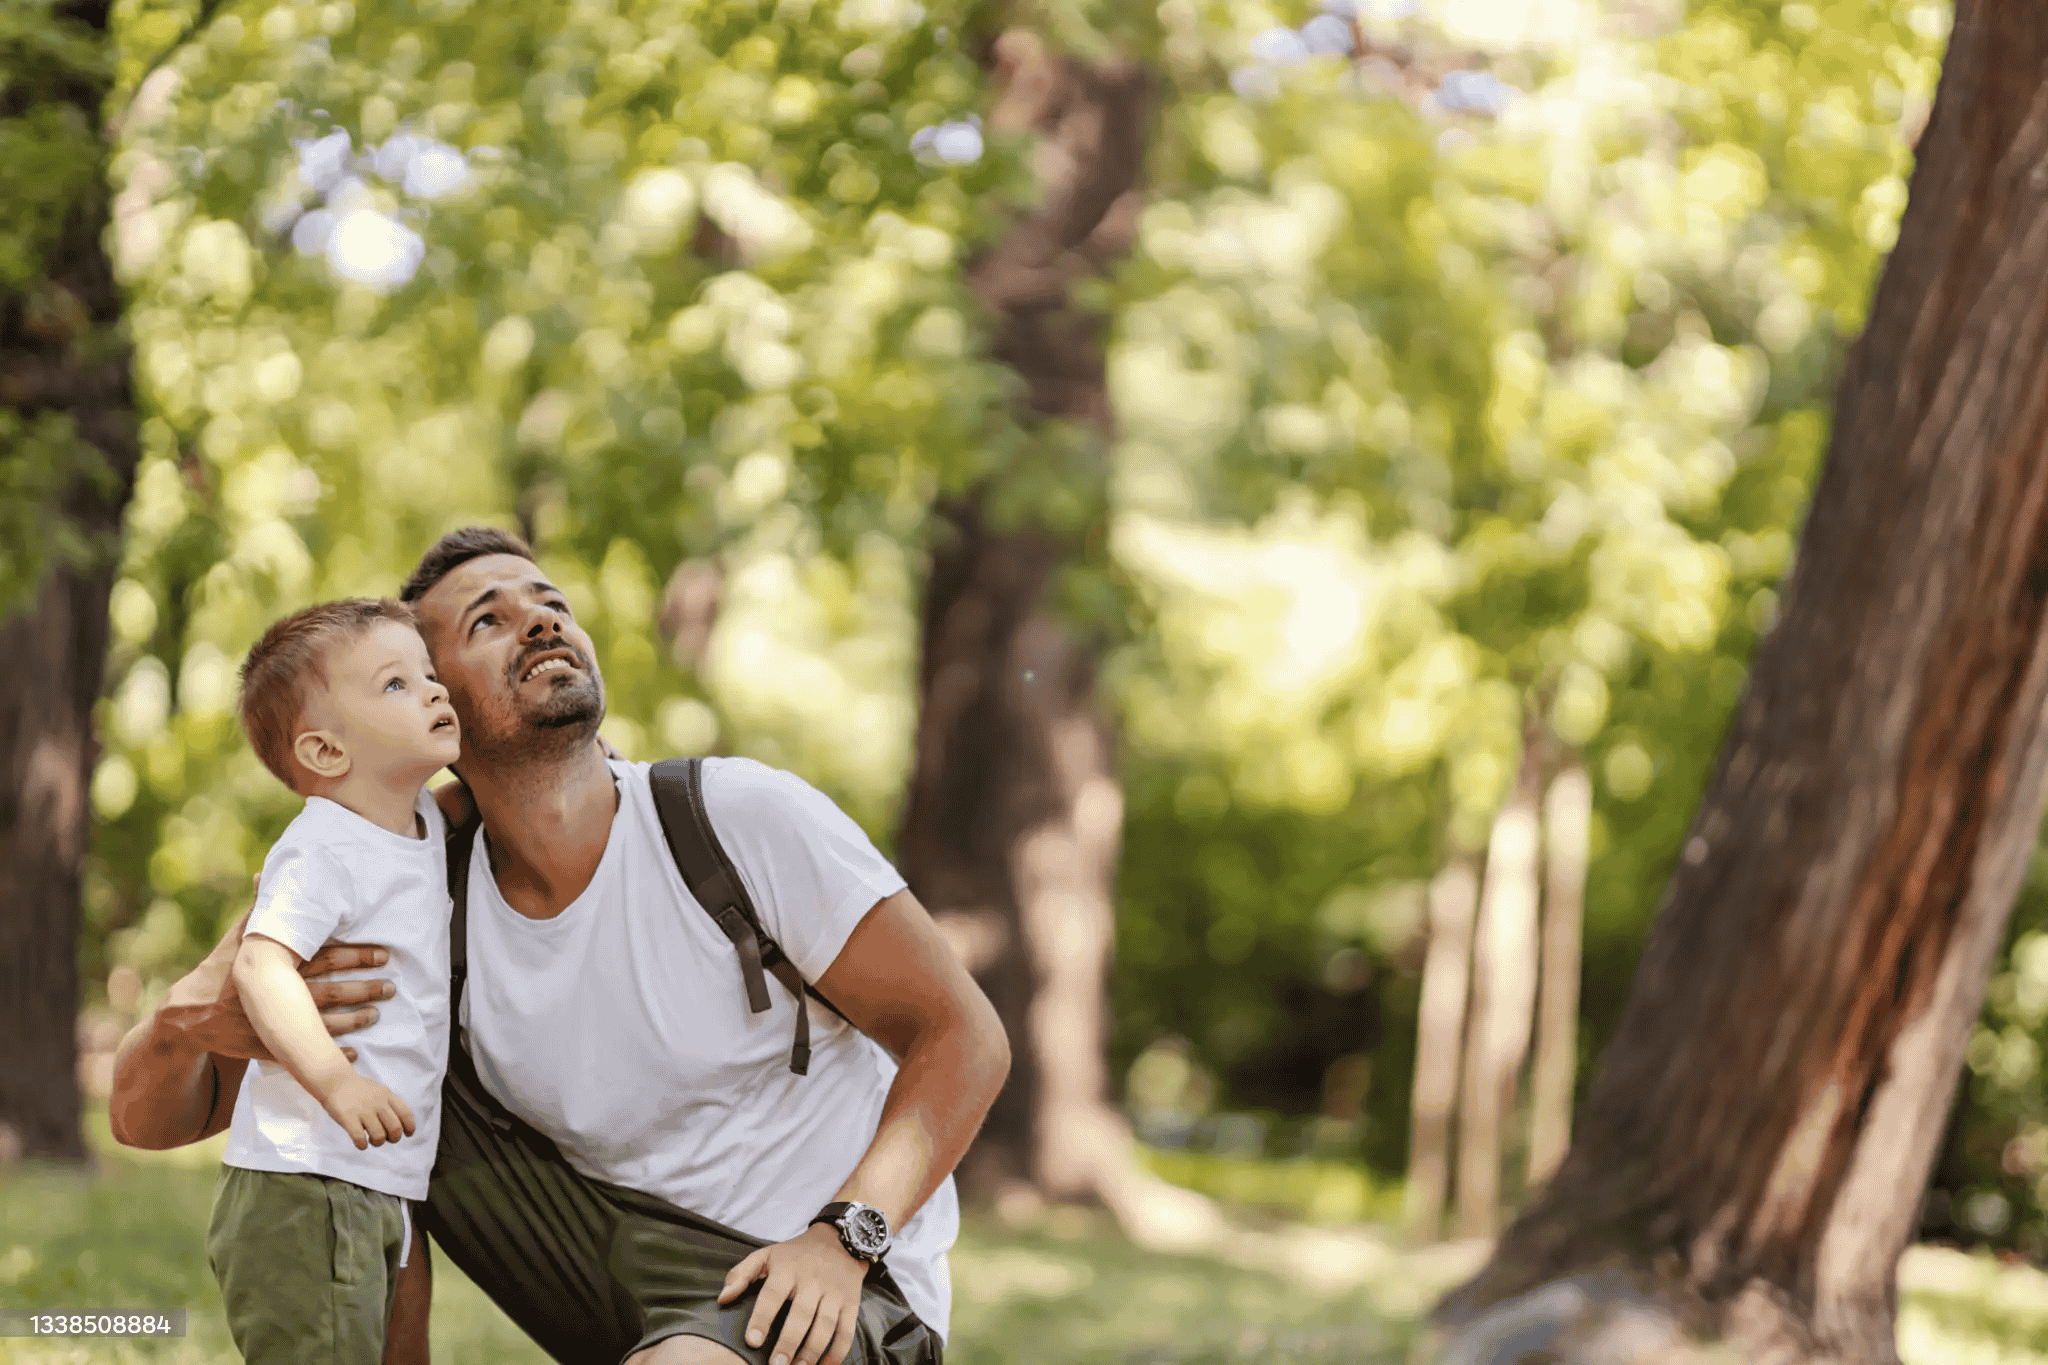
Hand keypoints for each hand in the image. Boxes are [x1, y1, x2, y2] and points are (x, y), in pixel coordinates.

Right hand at [160, 903, 392, 1063]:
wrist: (187, 1015)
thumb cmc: (220, 968)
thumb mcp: (237, 938)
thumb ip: (258, 910)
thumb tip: (264, 876)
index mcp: (274, 964)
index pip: (323, 957)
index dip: (355, 956)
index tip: (384, 954)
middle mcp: (275, 994)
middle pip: (328, 991)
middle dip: (363, 989)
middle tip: (391, 987)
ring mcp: (270, 1024)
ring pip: (321, 1024)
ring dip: (353, 1020)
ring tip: (376, 1015)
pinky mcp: (266, 1048)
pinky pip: (304, 1054)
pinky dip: (330, 1055)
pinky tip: (355, 1054)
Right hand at [318, 1072, 415, 1149]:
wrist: (334, 1080)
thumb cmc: (358, 1090)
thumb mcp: (379, 1090)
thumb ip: (390, 1103)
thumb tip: (402, 1124)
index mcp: (387, 1095)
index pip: (405, 1113)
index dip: (410, 1126)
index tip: (408, 1134)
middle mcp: (377, 1102)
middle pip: (395, 1128)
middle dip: (394, 1138)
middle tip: (387, 1139)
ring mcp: (362, 1110)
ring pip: (379, 1136)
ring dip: (378, 1143)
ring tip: (372, 1141)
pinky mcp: (347, 1117)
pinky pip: (359, 1138)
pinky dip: (362, 1145)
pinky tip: (361, 1143)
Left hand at [718, 1223, 865, 1364]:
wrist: (841, 1240)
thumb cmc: (796, 1254)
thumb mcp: (767, 1254)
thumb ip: (741, 1274)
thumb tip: (723, 1299)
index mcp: (788, 1269)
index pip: (773, 1295)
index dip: (762, 1318)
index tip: (752, 1341)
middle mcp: (813, 1280)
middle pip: (801, 1315)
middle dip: (788, 1343)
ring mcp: (834, 1292)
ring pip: (825, 1326)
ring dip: (812, 1352)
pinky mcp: (851, 1303)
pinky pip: (846, 1331)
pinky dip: (837, 1353)